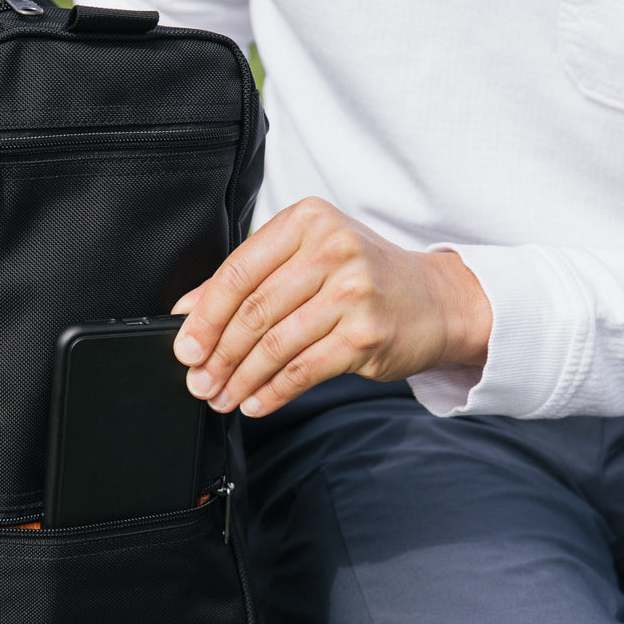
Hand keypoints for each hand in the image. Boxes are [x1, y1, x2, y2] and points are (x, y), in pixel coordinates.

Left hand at [171, 197, 490, 417]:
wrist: (438, 302)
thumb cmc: (365, 279)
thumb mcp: (308, 259)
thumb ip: (250, 278)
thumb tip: (187, 311)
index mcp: (308, 221)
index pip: (239, 272)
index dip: (204, 316)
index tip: (185, 347)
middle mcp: (333, 249)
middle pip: (253, 311)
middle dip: (218, 354)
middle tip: (199, 381)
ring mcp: (353, 292)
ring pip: (275, 345)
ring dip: (240, 379)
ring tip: (223, 396)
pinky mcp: (366, 334)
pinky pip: (302, 370)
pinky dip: (272, 392)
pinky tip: (256, 402)